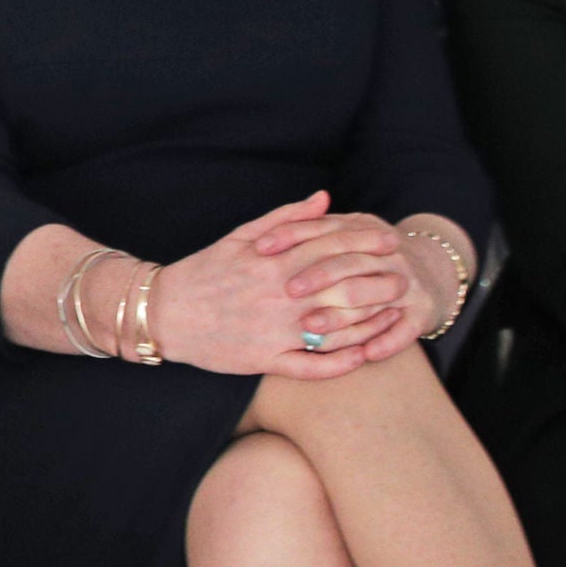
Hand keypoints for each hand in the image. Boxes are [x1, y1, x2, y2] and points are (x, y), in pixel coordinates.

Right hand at [143, 193, 405, 378]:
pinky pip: (311, 367)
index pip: (331, 249)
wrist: (163, 313)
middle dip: (378, 284)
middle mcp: (278, 298)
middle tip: (402, 281)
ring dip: (369, 324)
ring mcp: (273, 332)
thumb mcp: (240, 236)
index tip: (390, 243)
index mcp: (273, 263)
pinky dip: (340, 364)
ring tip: (392, 317)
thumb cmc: (203, 272)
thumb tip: (324, 199)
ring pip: (335, 330)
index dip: (365, 244)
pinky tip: (362, 356)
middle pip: (343, 289)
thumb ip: (286, 218)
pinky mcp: (264, 360)